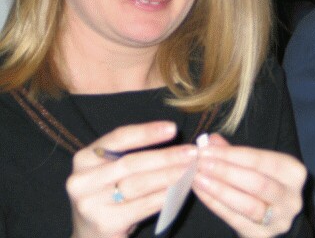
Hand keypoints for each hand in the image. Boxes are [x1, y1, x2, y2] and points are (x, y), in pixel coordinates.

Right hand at [67, 121, 196, 237]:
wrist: (90, 233)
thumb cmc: (108, 192)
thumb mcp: (111, 168)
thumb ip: (133, 153)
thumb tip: (173, 138)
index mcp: (84, 158)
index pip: (118, 138)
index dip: (147, 132)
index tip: (173, 128)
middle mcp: (82, 180)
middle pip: (130, 162)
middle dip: (165, 156)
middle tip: (191, 152)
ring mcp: (90, 204)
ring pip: (138, 184)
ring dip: (168, 175)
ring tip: (189, 169)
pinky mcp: (105, 223)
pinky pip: (142, 206)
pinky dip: (164, 196)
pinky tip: (180, 189)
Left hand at [194, 134, 306, 237]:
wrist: (275, 214)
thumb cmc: (265, 181)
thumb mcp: (257, 164)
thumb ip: (234, 152)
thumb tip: (210, 141)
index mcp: (294, 172)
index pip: (262, 160)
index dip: (232, 154)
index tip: (207, 149)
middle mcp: (292, 198)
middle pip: (257, 183)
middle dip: (225, 171)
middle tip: (201, 163)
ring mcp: (279, 220)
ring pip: (248, 205)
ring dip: (219, 190)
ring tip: (198, 178)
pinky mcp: (262, 235)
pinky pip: (235, 219)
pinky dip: (215, 204)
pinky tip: (201, 192)